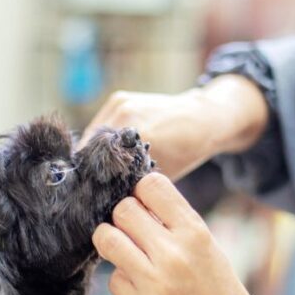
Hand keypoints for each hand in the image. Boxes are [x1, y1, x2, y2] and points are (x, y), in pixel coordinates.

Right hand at [79, 75, 270, 180]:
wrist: (202, 117)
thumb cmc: (187, 151)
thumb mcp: (161, 174)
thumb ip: (132, 182)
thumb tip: (107, 196)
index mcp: (136, 133)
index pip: (99, 159)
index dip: (93, 176)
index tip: (91, 190)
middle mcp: (124, 114)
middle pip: (91, 145)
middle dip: (92, 163)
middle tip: (93, 182)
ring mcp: (121, 103)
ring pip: (94, 133)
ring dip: (94, 150)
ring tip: (98, 168)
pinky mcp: (119, 98)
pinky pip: (101, 123)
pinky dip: (102, 137)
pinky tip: (108, 151)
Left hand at [92, 172, 266, 294]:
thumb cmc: (215, 283)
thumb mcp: (205, 242)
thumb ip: (172, 220)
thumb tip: (131, 196)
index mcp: (194, 232)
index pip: (151, 185)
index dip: (141, 191)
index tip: (143, 203)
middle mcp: (174, 255)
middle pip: (123, 210)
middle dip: (124, 216)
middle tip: (132, 229)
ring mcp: (155, 284)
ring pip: (107, 239)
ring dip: (111, 241)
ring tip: (125, 250)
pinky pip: (113, 279)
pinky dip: (123, 279)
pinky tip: (142, 286)